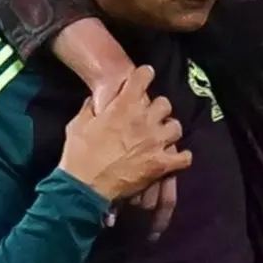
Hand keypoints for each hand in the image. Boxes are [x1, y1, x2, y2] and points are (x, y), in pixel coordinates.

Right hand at [95, 67, 178, 240]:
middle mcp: (145, 119)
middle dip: (157, 109)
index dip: (144, 76)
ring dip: (168, 131)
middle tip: (148, 118)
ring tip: (161, 138)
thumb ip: (90, 108)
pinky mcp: (162, 164)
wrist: (85, 186)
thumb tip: (96, 99)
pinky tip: (173, 158)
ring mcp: (156, 142)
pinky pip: (184, 157)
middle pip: (165, 103)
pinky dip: (180, 158)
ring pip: (176, 127)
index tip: (142, 79)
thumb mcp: (78, 124)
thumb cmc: (79, 154)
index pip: (143, 76)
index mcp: (124, 106)